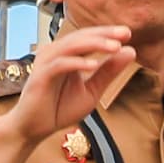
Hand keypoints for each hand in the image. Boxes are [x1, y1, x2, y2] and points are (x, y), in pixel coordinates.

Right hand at [1, 23, 138, 145]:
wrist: (34, 129)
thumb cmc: (59, 109)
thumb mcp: (92, 90)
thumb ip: (108, 72)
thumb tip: (129, 51)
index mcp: (68, 55)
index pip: (88, 38)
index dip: (107, 33)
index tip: (128, 33)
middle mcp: (56, 54)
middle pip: (81, 37)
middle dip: (104, 34)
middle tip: (125, 33)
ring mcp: (46, 63)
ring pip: (71, 46)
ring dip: (94, 44)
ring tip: (114, 47)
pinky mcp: (40, 76)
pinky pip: (60, 65)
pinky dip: (77, 63)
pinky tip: (93, 65)